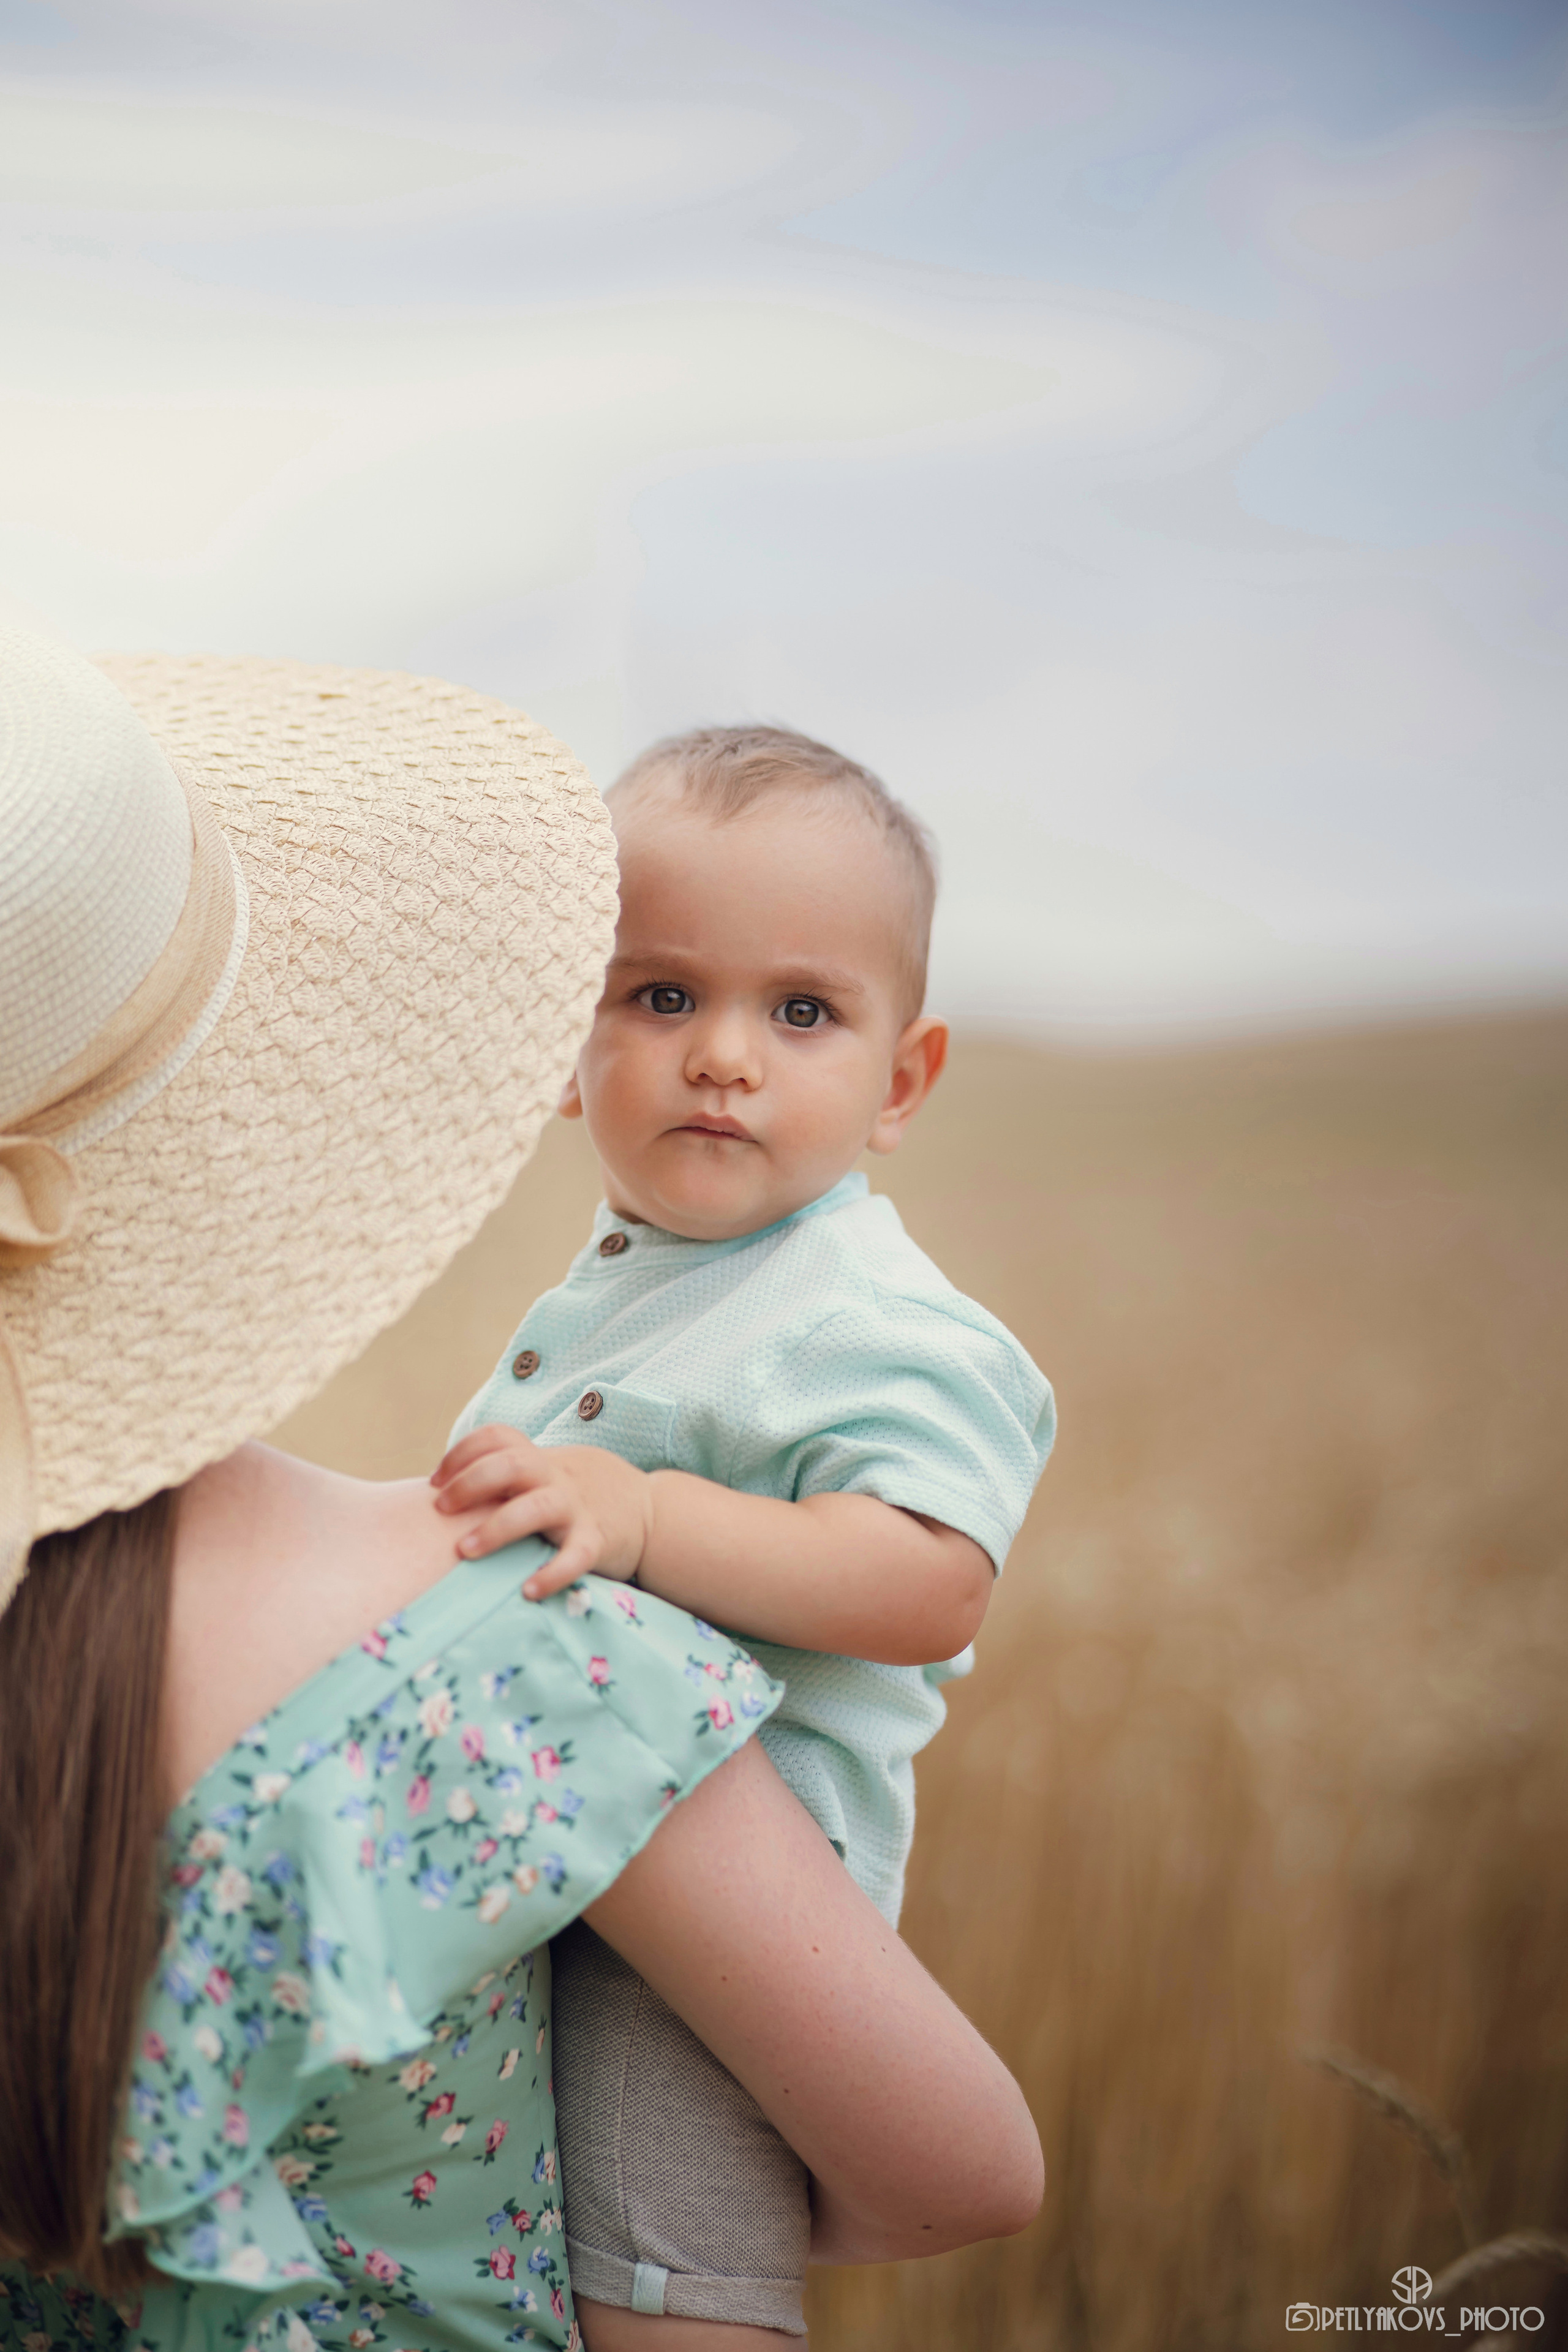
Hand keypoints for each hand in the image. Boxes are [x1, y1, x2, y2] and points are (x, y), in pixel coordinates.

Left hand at [431, 1425, 654, 1600]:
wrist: (651, 1510)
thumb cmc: (581, 1495)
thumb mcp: (549, 1473)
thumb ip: (508, 1477)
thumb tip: (445, 1497)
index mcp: (539, 1458)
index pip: (496, 1436)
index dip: (460, 1453)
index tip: (436, 1482)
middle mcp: (555, 1477)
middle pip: (508, 1464)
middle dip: (468, 1483)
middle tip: (441, 1509)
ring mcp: (577, 1507)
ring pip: (535, 1508)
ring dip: (495, 1528)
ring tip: (465, 1551)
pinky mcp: (597, 1540)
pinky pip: (574, 1557)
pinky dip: (551, 1574)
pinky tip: (528, 1591)